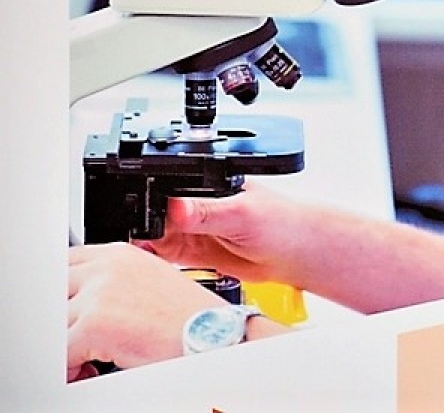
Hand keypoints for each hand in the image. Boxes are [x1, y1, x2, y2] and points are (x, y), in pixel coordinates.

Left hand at [68, 242, 227, 379]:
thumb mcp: (150, 283)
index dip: (63, 293)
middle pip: (53, 291)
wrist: (212, 337)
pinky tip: (86, 371)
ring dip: (65, 347)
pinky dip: (69, 368)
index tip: (65, 313)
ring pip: (55, 324)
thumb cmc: (191, 318)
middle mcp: (107, 268)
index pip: (65, 263)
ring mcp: (98, 294)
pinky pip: (61, 352)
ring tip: (84, 362)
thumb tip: (82, 300)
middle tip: (73, 342)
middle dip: (61, 320)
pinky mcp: (94, 324)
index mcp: (120, 254)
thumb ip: (114, 282)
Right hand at [137, 181, 307, 284]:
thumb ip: (207, 212)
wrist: (296, 253)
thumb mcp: (241, 213)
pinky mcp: (193, 252)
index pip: (165, 190)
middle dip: (142, 226)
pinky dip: (155, 260)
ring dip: (146, 245)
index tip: (140, 222)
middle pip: (153, 214)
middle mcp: (195, 205)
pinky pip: (163, 255)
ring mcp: (193, 229)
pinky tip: (154, 264)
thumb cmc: (282, 223)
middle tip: (142, 242)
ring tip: (148, 254)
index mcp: (205, 184)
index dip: (148, 205)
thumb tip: (177, 207)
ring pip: (153, 235)